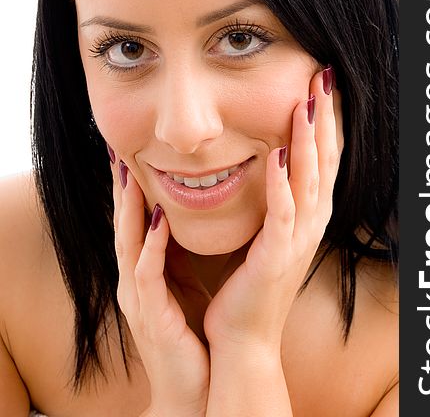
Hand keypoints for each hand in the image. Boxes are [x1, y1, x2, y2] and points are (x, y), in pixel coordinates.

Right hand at [112, 161, 209, 416]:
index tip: (132, 158)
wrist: (196, 389)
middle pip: (123, 227)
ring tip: (130, 175)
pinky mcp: (151, 315)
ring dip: (129, 209)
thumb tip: (181, 222)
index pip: (135, 225)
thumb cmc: (190, 335)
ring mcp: (139, 299)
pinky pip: (147, 272)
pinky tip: (159, 219)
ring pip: (127, 244)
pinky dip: (151, 244)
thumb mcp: (181, 287)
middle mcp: (135, 282)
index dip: (132, 192)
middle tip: (118, 154)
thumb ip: (176, 257)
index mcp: (144, 274)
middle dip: (121, 191)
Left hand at [203, 67, 342, 353]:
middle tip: (322, 76)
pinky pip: (283, 215)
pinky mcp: (276, 257)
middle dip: (324, 117)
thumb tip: (267, 157)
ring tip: (306, 103)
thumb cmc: (250, 280)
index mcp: (307, 214)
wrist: (242, 335)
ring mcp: (297, 240)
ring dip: (307, 142)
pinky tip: (276, 155)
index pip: (322, 157)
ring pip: (308, 181)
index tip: (320, 83)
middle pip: (324, 160)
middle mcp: (311, 222)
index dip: (325, 120)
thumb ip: (274, 197)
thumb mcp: (268, 230)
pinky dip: (281, 185)